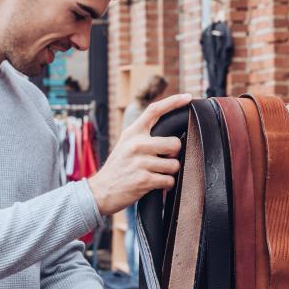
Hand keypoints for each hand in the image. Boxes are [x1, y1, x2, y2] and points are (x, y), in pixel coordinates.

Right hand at [87, 93, 190, 214]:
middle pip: (174, 143)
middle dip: (175, 154)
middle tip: (165, 160)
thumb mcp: (126, 144)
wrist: (100, 192)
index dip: (173, 101)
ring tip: (156, 173)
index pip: (154, 110)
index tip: (188, 97)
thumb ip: (143, 135)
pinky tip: (156, 184)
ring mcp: (140, 162)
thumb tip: (171, 131)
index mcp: (133, 133)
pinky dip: (166, 184)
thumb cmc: (118, 168)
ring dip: (169, 172)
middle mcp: (137, 144)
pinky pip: (169, 180)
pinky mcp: (143, 180)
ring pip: (174, 165)